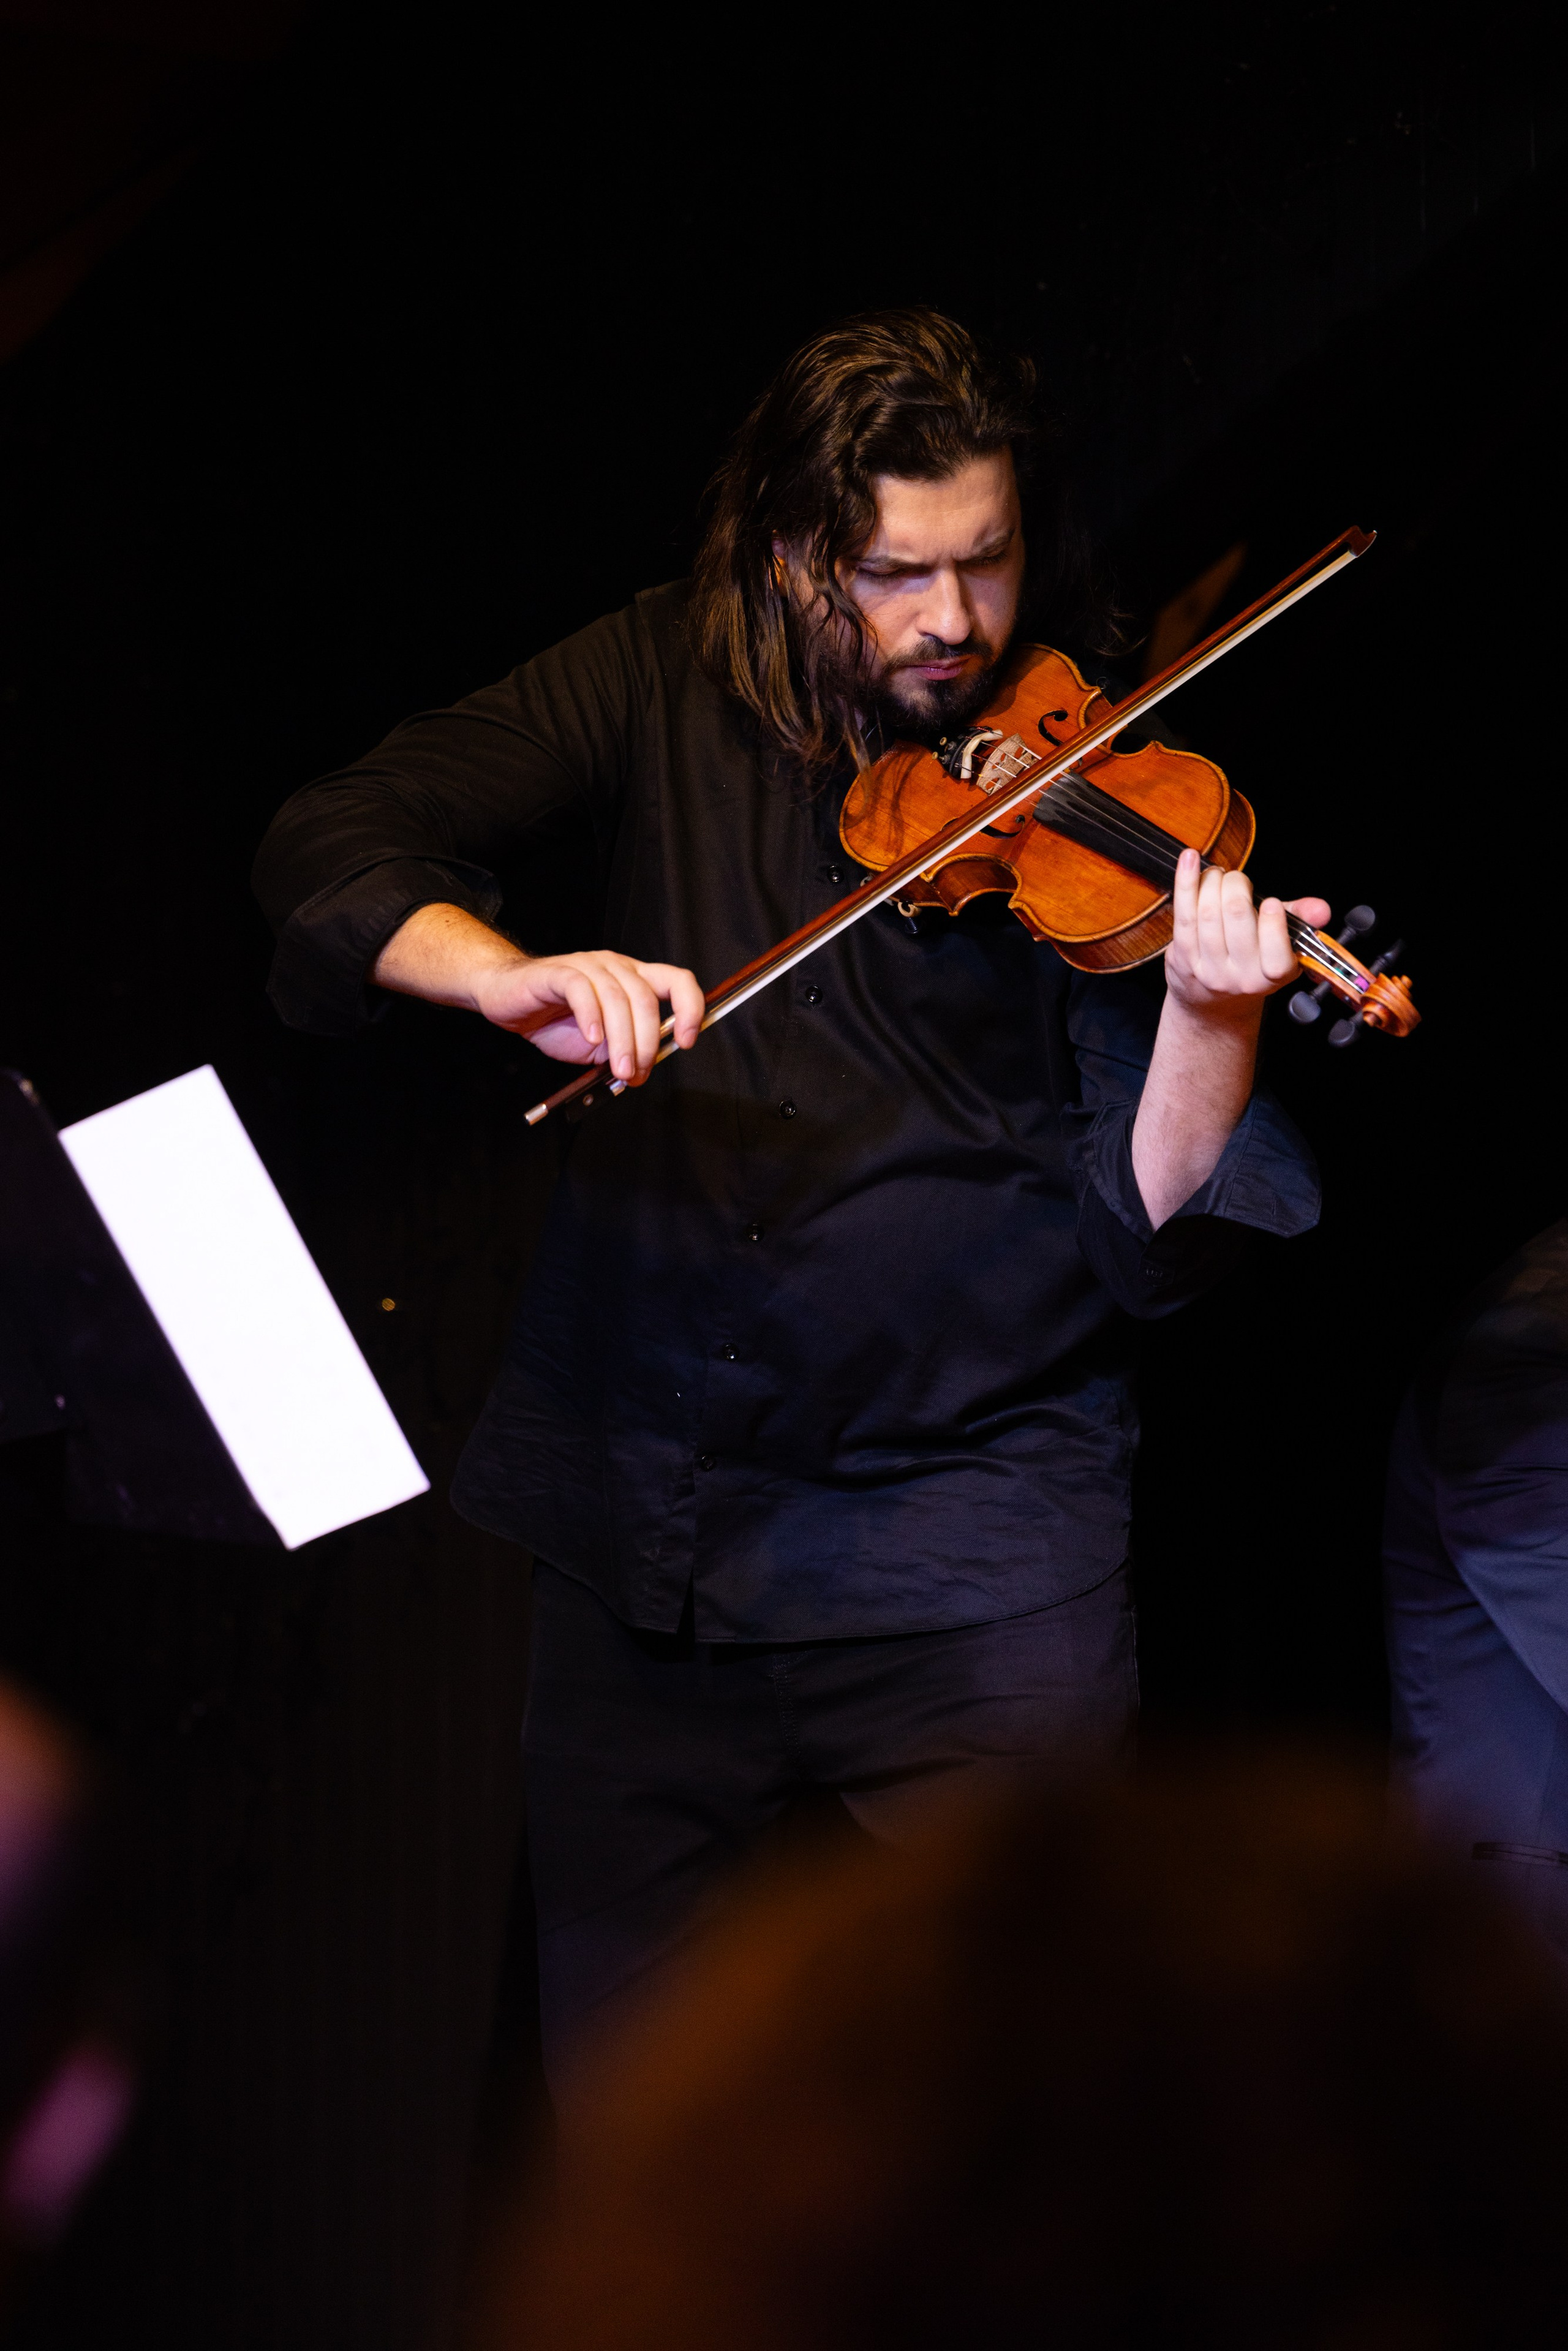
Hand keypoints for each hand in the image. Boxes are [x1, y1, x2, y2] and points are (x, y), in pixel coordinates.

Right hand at [472, 948, 704, 1083]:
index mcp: (634, 979)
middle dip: (646, 1043)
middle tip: (636, 1074)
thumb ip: (622, 1051)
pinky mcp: (559, 972)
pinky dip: (592, 1017)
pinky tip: (593, 1039)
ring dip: (623, 1041)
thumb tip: (642, 1072)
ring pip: (617, 998)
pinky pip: (582, 990)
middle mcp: (616, 966)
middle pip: (646, 999)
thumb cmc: (554, 1019)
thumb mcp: (598, 1045)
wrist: (507, 999)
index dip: (690, 1009)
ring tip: (619, 1070)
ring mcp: (589, 965)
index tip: (686, 1041)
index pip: (677, 981)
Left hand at [1164, 850, 1329, 1018]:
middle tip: (1236, 879)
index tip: (1270, 902)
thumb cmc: (1252, 959)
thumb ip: (1302, 920)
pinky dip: (1186, 881)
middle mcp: (1240, 977)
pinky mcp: (1182, 959)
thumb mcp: (1283, 943)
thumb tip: (1322, 909)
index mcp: (1273, 976)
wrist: (1211, 1001)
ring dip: (1212, 882)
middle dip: (1237, 885)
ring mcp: (1209, 970)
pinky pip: (1183, 914)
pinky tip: (1190, 859)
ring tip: (1217, 876)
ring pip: (1208, 914)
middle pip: (1236, 917)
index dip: (1273, 922)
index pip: (1276, 955)